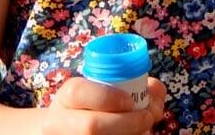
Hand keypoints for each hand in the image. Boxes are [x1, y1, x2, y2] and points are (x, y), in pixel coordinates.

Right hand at [42, 75, 166, 134]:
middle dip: (128, 123)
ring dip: (130, 134)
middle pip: (91, 126)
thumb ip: (135, 84)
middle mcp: (59, 121)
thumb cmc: (95, 105)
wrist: (67, 130)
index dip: (108, 97)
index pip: (79, 92)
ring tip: (142, 130)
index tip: (131, 101)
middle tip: (147, 119)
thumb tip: (155, 92)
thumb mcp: (105, 89)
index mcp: (67, 96)